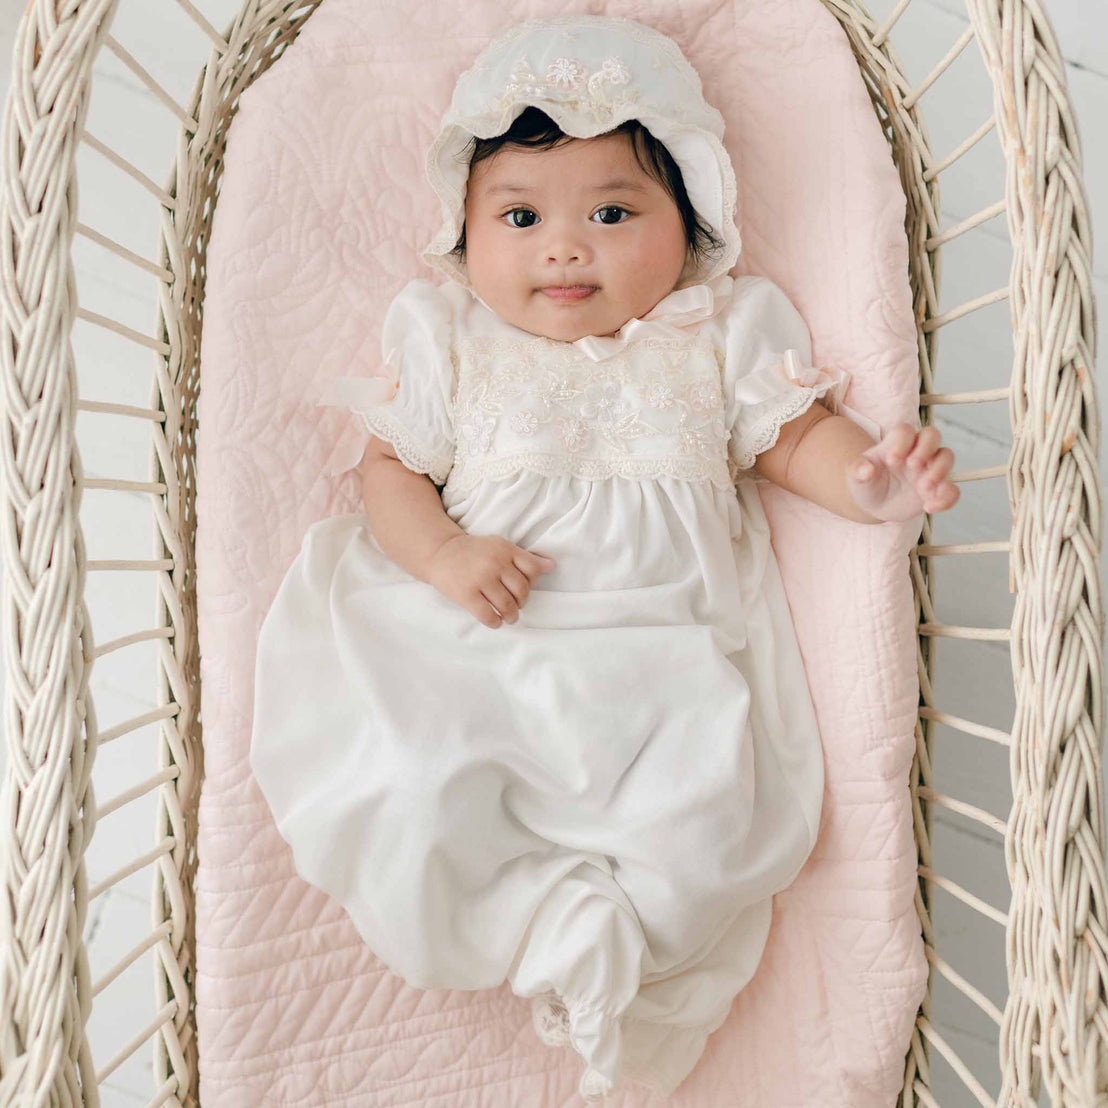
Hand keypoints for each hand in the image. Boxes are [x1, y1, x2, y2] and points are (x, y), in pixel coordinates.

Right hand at [425, 533, 555, 628]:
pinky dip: (495, 622)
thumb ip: (525, 558)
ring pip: (507, 606)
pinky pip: (488, 616)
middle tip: (516, 606)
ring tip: (509, 617)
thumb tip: (551, 566)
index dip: (532, 583)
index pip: (532, 570)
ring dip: (511, 616)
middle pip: (522, 591)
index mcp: (505, 549)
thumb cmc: (475, 552)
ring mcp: (480, 579)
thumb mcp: (500, 547)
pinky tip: (495, 621)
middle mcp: (495, 563)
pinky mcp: (466, 594)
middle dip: (522, 602)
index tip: (523, 588)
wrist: (440, 552)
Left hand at [846, 423, 959, 521]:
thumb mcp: (856, 477)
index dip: (902, 442)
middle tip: (913, 466)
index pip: (905, 431)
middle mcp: (915, 452)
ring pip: (946, 457)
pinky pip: (951, 489)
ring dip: (939, 470)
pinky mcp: (937, 489)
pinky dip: (946, 498)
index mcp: (895, 444)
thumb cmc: (866, 483)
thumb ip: (858, 470)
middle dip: (926, 449)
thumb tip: (866, 469)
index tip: (891, 461)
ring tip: (923, 488)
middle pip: (932, 435)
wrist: (875, 505)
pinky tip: (929, 507)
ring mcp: (929, 469)